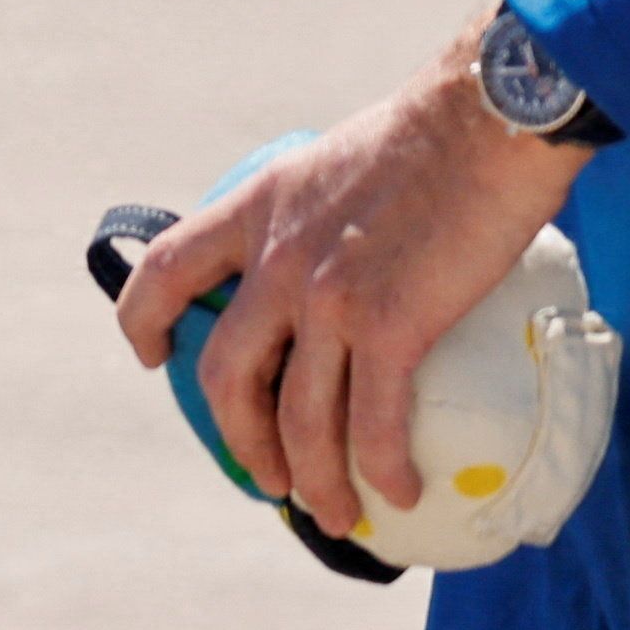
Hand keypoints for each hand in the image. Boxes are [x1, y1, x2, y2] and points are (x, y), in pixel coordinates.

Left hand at [110, 21, 592, 534]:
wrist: (486, 116)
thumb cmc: (433, 132)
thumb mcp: (334, 160)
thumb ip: (317, 212)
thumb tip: (341, 251)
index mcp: (257, 209)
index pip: (164, 268)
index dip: (143, 320)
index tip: (150, 358)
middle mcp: (278, 259)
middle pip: (225, 375)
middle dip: (240, 440)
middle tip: (268, 476)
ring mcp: (329, 296)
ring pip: (296, 418)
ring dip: (313, 479)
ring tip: (335, 513)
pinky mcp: (392, 324)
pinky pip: (373, 423)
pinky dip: (381, 471)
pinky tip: (401, 494)